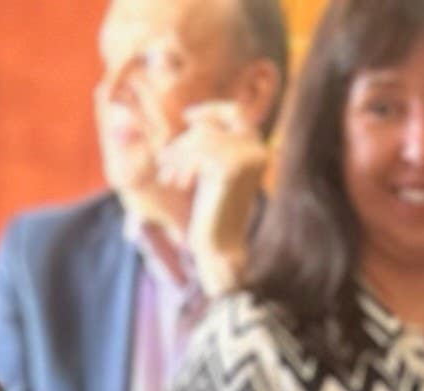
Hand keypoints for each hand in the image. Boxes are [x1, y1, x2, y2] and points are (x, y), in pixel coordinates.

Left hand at [158, 102, 268, 286]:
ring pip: (202, 137)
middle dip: (184, 141)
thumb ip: (212, 146)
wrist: (220, 247)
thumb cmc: (213, 213)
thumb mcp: (213, 172)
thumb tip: (194, 118)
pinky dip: (182, 165)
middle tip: (164, 162)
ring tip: (167, 176)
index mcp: (258, 151)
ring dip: (178, 155)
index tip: (187, 117)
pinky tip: (178, 184)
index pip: (237, 112)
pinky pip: (199, 150)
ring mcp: (248, 159)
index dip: (210, 111)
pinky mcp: (232, 169)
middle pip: (213, 125)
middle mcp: (258, 151)